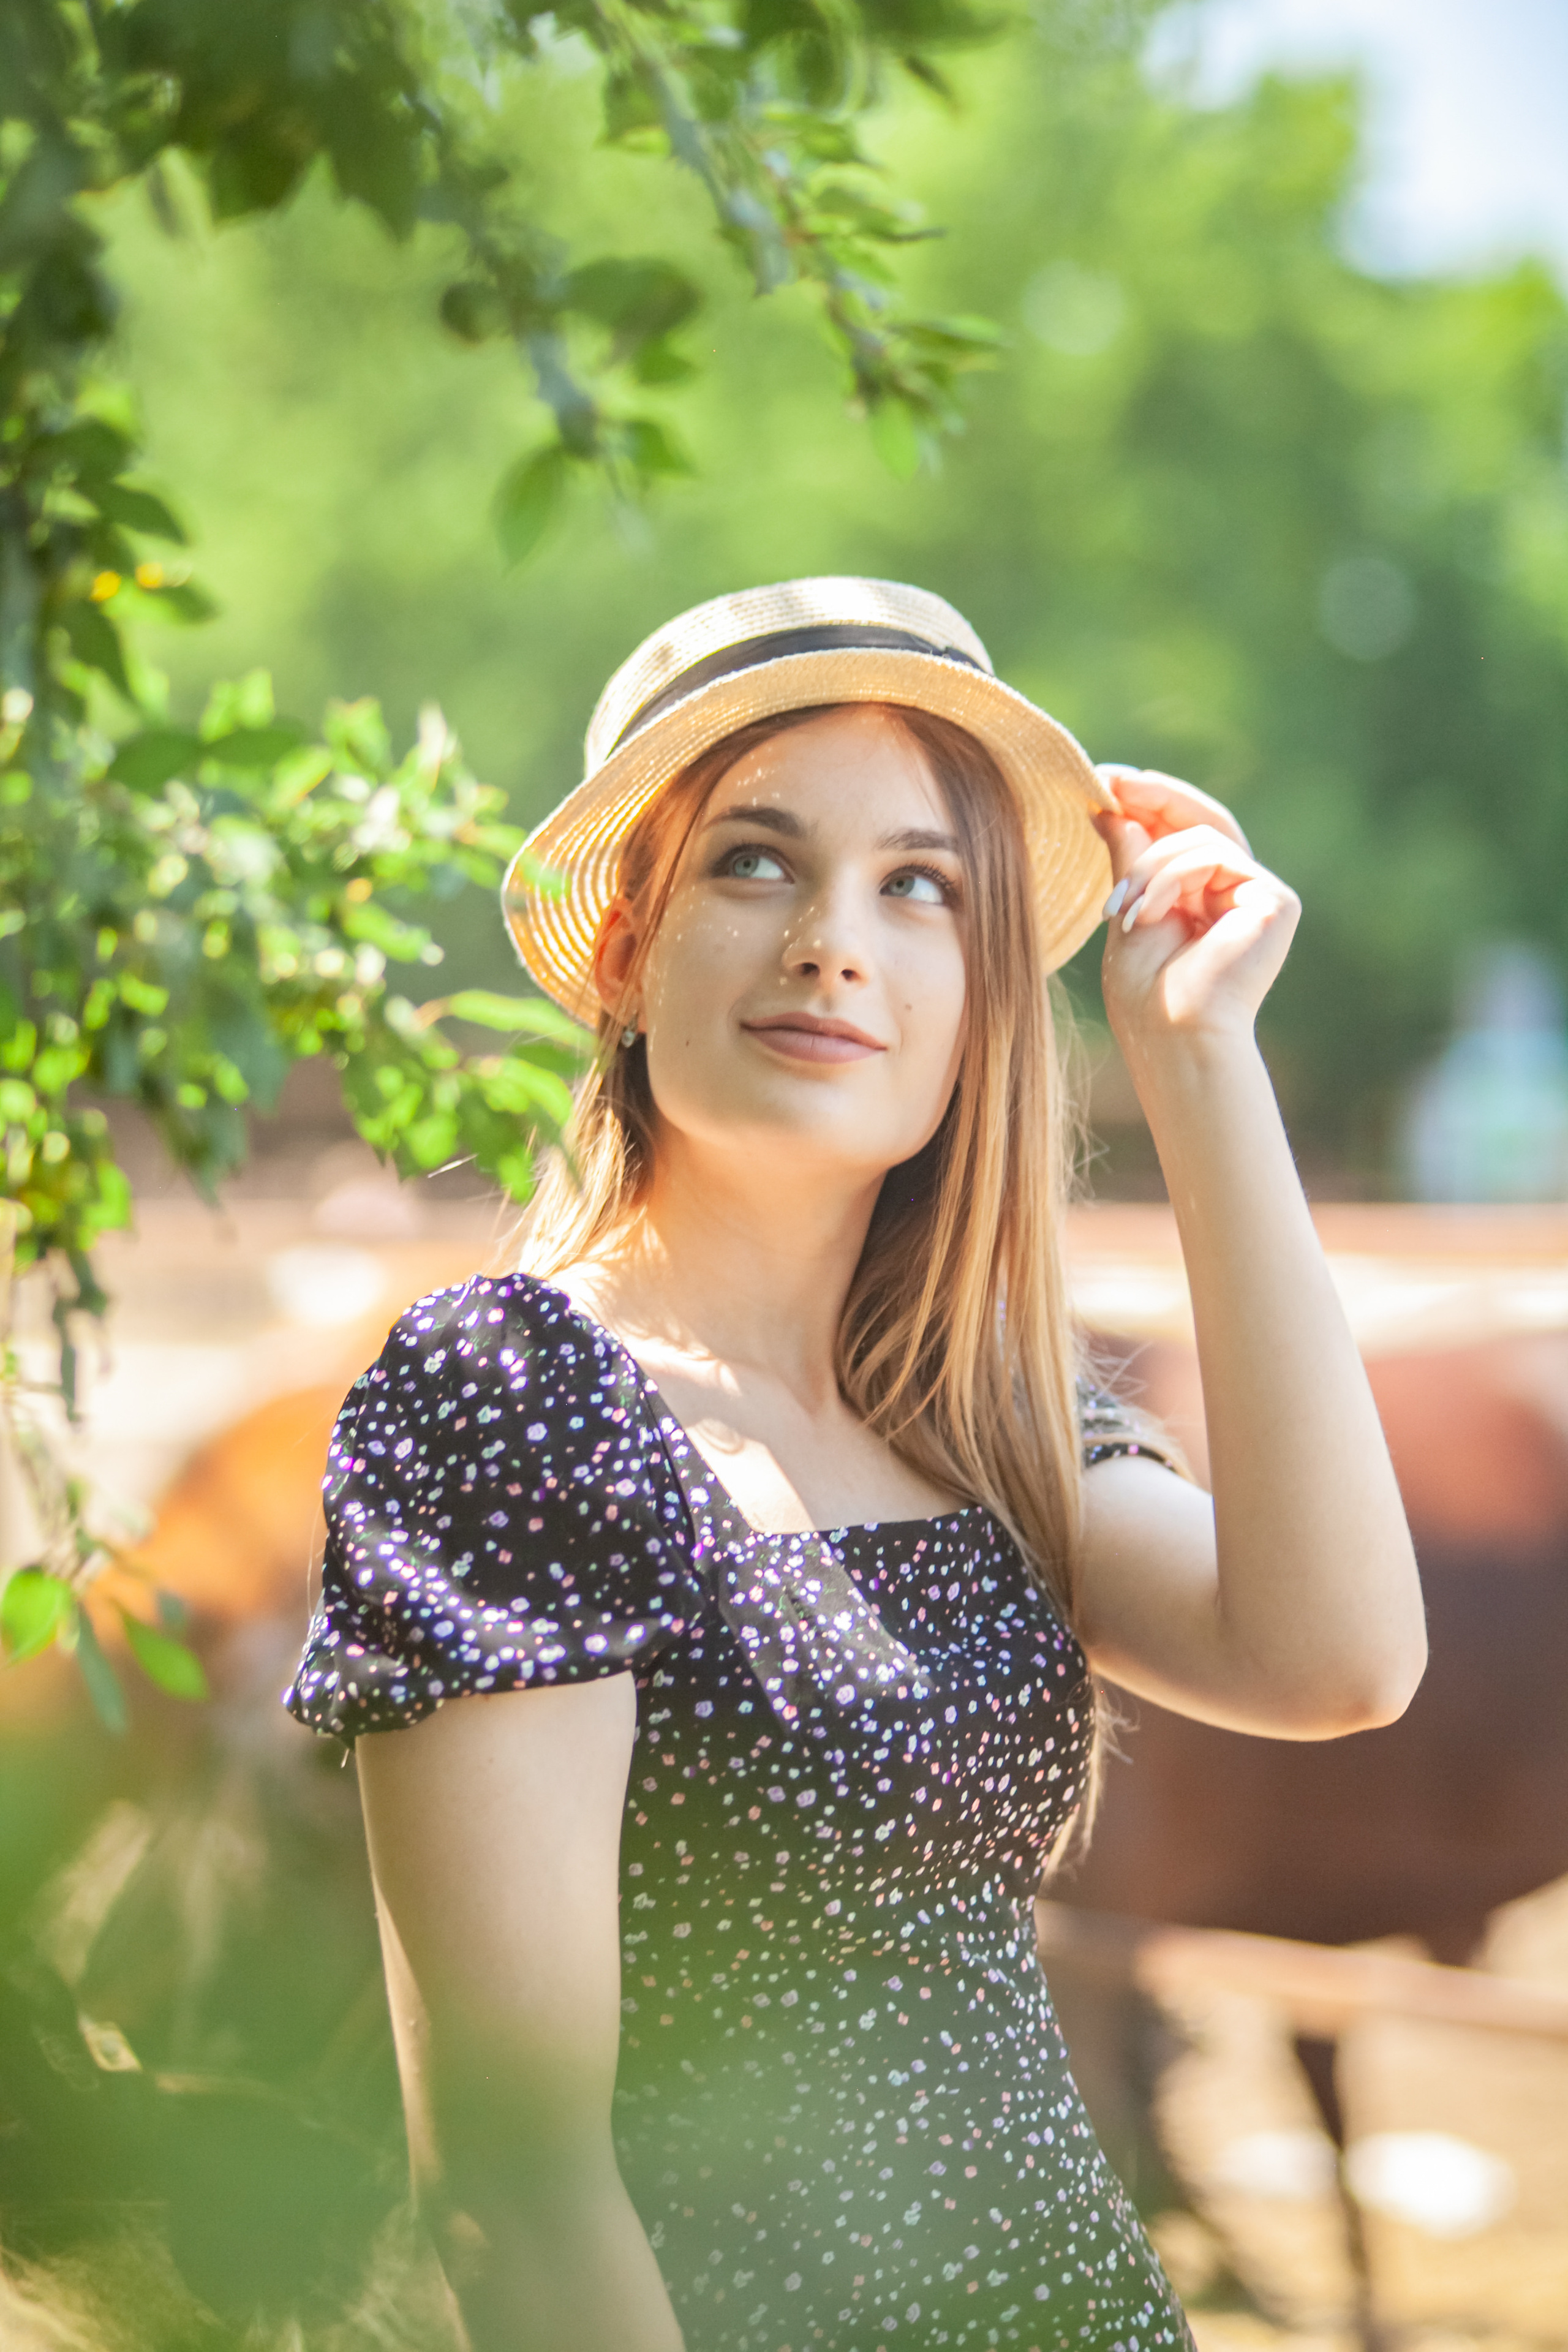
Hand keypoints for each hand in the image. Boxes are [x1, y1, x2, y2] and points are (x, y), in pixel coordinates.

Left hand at [1092, 765, 1298, 1053]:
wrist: (1174, 1036)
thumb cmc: (1146, 995)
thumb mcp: (1127, 911)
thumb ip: (1129, 859)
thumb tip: (1112, 807)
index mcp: (1203, 899)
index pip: (1182, 835)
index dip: (1148, 804)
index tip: (1105, 780)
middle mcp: (1237, 894)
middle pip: (1202, 821)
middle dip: (1154, 797)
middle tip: (1112, 780)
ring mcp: (1260, 897)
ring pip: (1201, 837)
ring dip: (1150, 862)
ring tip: (1120, 905)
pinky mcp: (1275, 902)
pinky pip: (1218, 854)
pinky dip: (1173, 875)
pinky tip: (1148, 911)